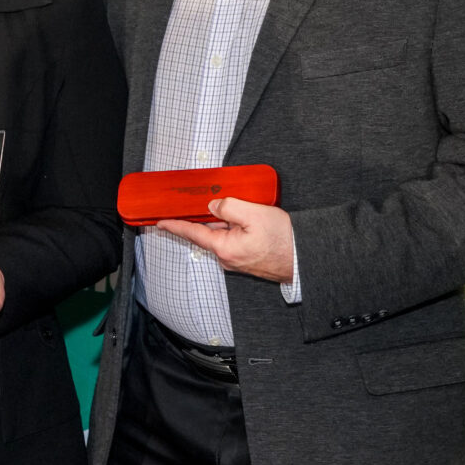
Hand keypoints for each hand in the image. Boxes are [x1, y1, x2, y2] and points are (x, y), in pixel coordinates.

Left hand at [156, 197, 295, 282]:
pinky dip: (235, 229)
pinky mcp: (246, 260)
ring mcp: (237, 261)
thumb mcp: (253, 214)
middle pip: (209, 232)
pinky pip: (234, 240)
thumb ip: (228, 207)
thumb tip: (213, 206)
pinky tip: (248, 220)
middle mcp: (227, 258)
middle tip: (211, 202)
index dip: (175, 226)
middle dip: (209, 217)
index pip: (193, 233)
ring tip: (243, 210)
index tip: (160, 222)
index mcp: (224, 247)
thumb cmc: (283, 240)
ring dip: (227, 222)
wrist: (305, 259)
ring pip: (223, 235)